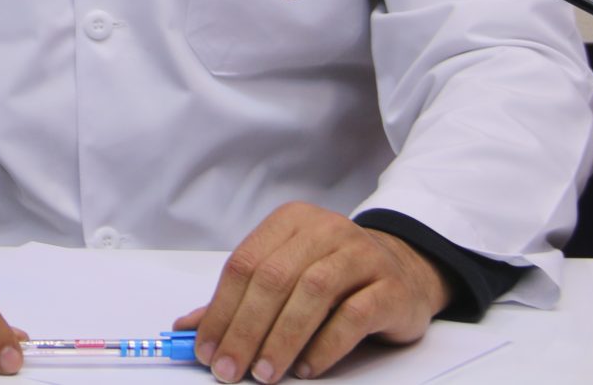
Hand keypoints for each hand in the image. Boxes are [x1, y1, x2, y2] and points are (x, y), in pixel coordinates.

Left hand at [173, 203, 451, 382]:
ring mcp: (361, 254)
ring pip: (313, 293)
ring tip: (265, 373)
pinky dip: (325, 345)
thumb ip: (240, 300)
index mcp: (291, 222)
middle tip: (230, 370)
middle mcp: (326, 230)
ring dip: (282, 338)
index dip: (221, 310)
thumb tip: (187, 328)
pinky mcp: (390, 286)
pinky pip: (353, 315)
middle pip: (274, 278)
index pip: (245, 263)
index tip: (206, 351)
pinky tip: (307, 368)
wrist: (405, 271)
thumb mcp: (286, 277)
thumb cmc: (335, 277)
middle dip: (245, 329)